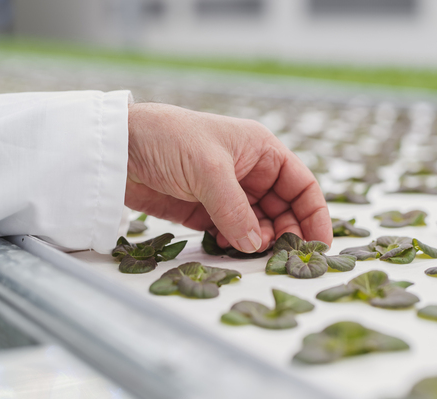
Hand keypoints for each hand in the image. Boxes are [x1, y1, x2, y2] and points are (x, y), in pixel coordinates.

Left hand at [125, 103, 331, 252]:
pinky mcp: (204, 211)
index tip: (320, 243)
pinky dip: (235, 244)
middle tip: (280, 256)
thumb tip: (255, 246)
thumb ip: (235, 210)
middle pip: (283, 209)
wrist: (116, 147)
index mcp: (261, 150)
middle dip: (286, 232)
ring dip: (258, 241)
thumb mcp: (209, 169)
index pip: (301, 184)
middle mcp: (249, 172)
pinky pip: (231, 232)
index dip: (315, 213)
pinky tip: (231, 250)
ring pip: (258, 224)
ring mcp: (227, 193)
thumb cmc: (168, 138)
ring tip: (251, 252)